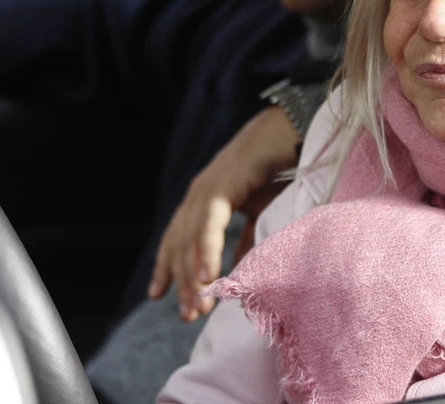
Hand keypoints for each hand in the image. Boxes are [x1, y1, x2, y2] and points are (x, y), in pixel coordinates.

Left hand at [149, 105, 299, 321]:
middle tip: (188, 315)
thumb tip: (238, 269)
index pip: (177, 238)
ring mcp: (206, 189)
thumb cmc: (273, 167)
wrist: (287, 130)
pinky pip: (209, 227)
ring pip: (191, 240)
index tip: (157, 295)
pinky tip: (209, 278)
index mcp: (203, 198)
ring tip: (198, 307)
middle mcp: (197, 194)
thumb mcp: (258, 211)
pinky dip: (208, 253)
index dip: (166, 266)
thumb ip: (245, 238)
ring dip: (194, 276)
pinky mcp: (221, 187)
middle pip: (180, 245)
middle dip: (182, 282)